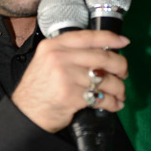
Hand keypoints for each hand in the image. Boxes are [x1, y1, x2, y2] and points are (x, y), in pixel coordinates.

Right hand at [11, 30, 128, 132]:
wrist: (26, 113)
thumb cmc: (39, 89)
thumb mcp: (47, 61)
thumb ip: (69, 53)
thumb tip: (102, 52)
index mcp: (54, 45)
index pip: (88, 36)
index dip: (110, 38)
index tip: (124, 42)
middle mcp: (59, 57)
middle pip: (102, 57)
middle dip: (120, 66)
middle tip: (123, 73)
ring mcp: (66, 76)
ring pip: (105, 79)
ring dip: (118, 88)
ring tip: (120, 94)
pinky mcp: (72, 96)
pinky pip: (101, 97)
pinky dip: (112, 102)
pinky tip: (113, 105)